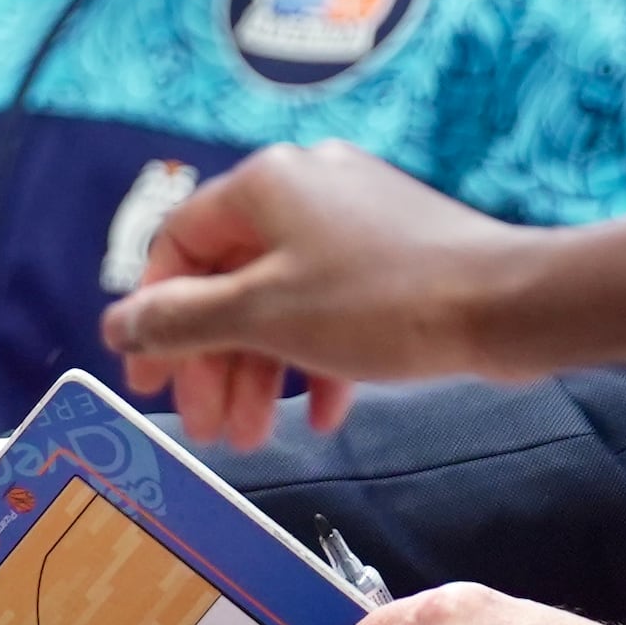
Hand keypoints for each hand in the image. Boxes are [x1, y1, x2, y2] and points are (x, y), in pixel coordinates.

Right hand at [98, 143, 516, 447]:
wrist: (507, 305)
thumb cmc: (383, 302)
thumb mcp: (265, 316)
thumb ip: (183, 320)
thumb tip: (118, 323)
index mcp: (265, 185)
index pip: (178, 247)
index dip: (156, 318)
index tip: (150, 382)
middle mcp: (305, 188)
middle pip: (231, 282)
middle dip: (215, 363)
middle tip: (209, 430)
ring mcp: (355, 220)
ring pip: (283, 300)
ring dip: (262, 373)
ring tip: (256, 439)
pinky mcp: (396, 253)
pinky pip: (334, 306)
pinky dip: (317, 359)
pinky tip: (324, 416)